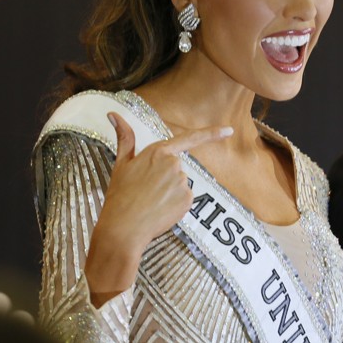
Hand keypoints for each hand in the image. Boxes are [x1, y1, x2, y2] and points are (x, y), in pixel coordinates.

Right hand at [85, 111, 233, 305]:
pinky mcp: (188, 199)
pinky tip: (160, 210)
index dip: (211, 134)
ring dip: (169, 193)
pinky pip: (185, 200)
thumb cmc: (120, 196)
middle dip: (165, 179)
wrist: (123, 228)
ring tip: (150, 202)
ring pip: (180, 185)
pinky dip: (175, 205)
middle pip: (176, 169)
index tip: (229, 131)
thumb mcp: (121, 164)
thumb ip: (124, 137)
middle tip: (145, 192)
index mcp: (158, 152)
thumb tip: (113, 114)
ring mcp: (183, 182)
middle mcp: (174, 164)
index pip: (189, 139)